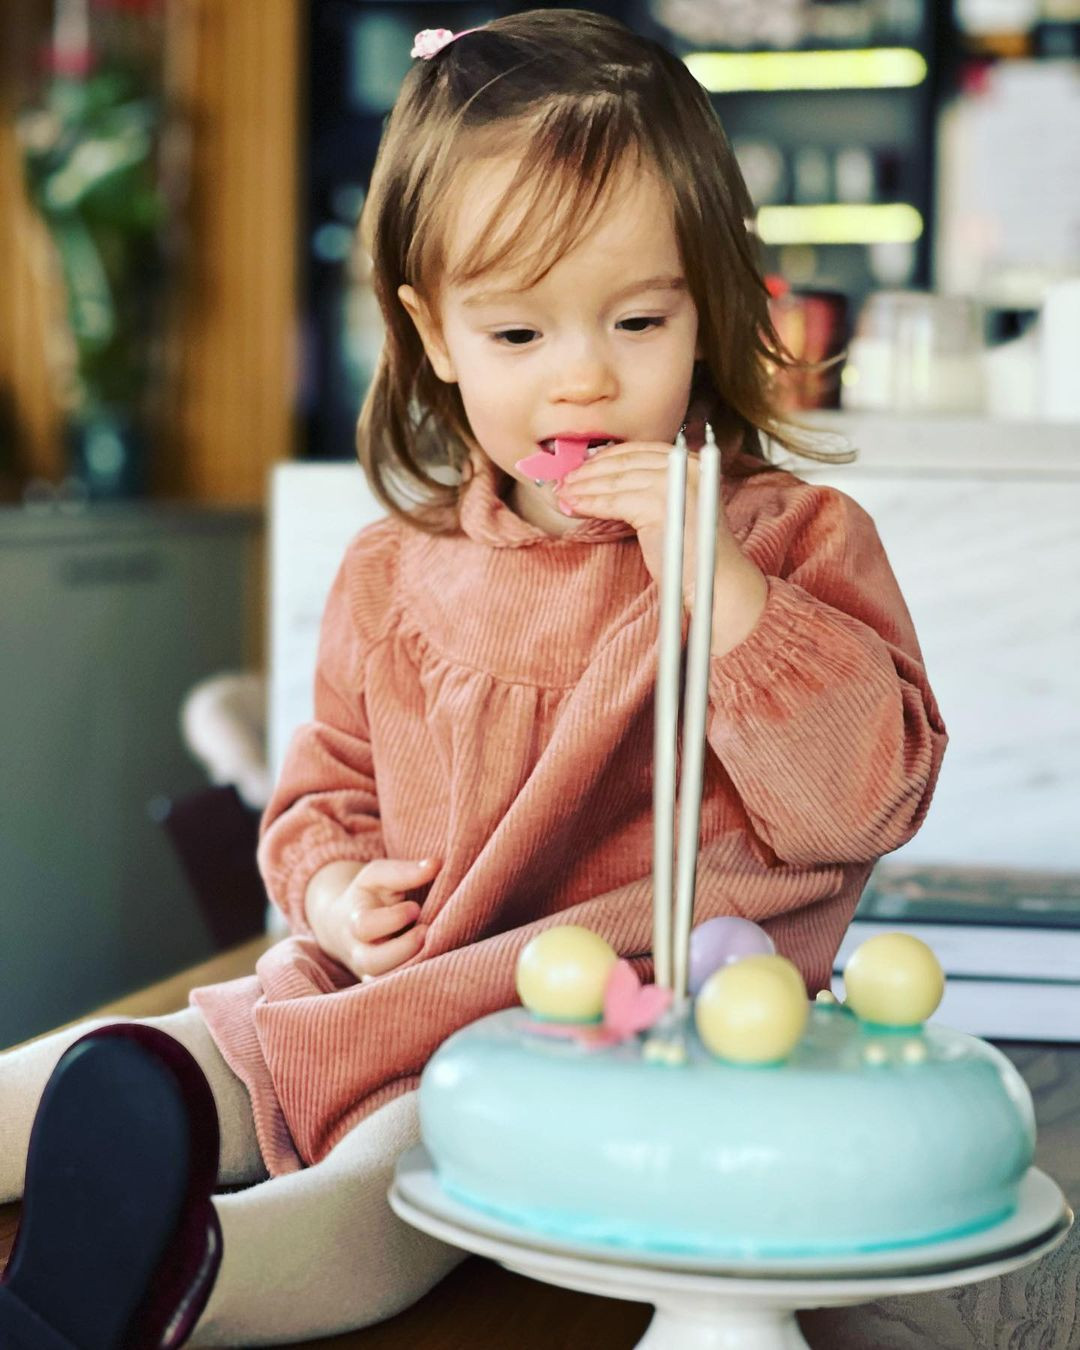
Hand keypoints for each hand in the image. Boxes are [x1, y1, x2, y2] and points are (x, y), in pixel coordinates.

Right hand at [308, 857, 438, 980]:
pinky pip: (397, 992)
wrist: (346, 924)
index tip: (415, 907)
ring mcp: (370, 973)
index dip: (392, 918)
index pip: (365, 926)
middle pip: (373, 962)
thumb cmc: (368, 896)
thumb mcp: (378, 876)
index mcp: (354, 923)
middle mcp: (359, 953)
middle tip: (426, 931)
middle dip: (403, 949)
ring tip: (434, 947)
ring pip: (386, 983)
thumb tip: (436, 864)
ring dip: (412, 968)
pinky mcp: (384, 986)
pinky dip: (416, 982)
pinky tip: (436, 966)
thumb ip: (403, 871)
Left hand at [558, 430, 768, 655]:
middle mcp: (686, 465)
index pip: (639, 451)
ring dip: (584, 487)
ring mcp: (675, 483)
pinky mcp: (660, 504)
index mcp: (693, 462)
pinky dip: (590, 502)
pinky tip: (574, 506)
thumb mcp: (674, 508)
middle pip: (625, 461)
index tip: (581, 468)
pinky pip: (614, 500)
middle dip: (589, 471)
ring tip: (563, 495)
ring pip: (615, 480)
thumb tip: (606, 479)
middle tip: (564, 481)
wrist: (717, 584)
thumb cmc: (694, 553)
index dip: (606, 458)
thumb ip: (651, 489)